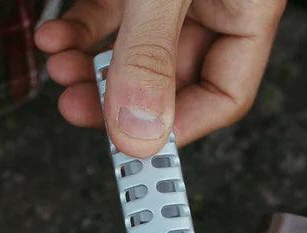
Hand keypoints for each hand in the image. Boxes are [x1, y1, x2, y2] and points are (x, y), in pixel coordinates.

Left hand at [35, 0, 286, 156]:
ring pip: (135, 48)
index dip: (176, 129)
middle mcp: (217, 2)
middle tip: (79, 109)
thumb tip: (138, 131)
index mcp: (250, 5)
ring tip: (60, 67)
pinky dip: (82, 28)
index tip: (133, 143)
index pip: (224, 96)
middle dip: (117, 97)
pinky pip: (113, 11)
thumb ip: (150, 51)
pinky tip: (56, 35)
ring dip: (91, 66)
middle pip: (173, 78)